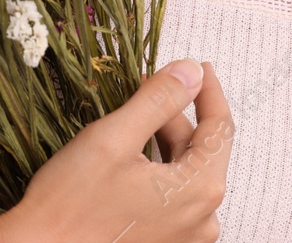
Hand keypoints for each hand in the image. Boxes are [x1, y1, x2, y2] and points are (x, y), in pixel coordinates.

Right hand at [0, 59, 233, 242]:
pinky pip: (174, 196)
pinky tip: (133, 155)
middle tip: (145, 86)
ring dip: (165, 141)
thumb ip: (158, 100)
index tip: (197, 65)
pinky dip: (159, 169)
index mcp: (199, 191)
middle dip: (176, 115)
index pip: (220, 128)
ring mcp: (184, 237)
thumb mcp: (114, 138)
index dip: (208, 90)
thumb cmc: (72, 203)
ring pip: (185, 173)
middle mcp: (202, 220)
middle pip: (201, 151)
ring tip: (134, 119)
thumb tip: (191, 71)